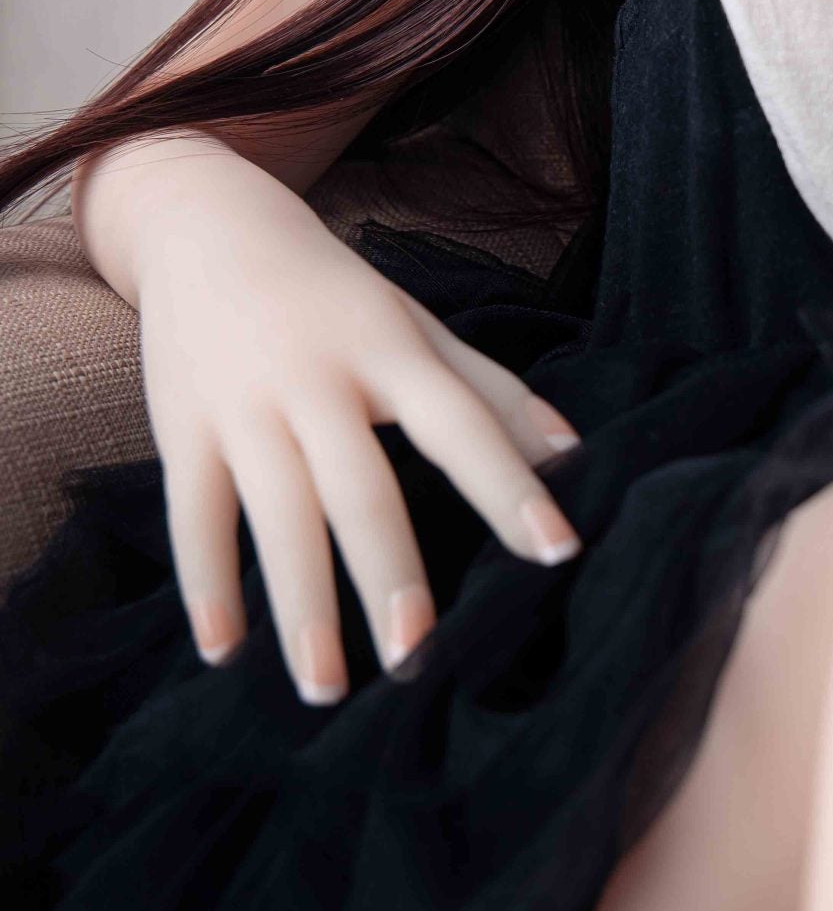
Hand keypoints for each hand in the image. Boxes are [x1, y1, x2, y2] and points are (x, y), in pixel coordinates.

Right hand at [133, 179, 582, 703]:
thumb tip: (574, 451)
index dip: (510, 485)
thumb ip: (488, 389)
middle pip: (361, 487)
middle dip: (389, 574)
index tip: (560, 552)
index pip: (462, 423)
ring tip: (326, 688)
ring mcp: (245, 403)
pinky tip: (222, 651)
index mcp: (389, 349)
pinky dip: (204, 585)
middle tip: (419, 658)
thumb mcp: (413, 322)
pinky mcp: (181, 426)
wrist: (208, 222)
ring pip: (276, 514)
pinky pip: (193, 515)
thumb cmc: (333, 291)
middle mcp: (319, 378)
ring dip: (300, 606)